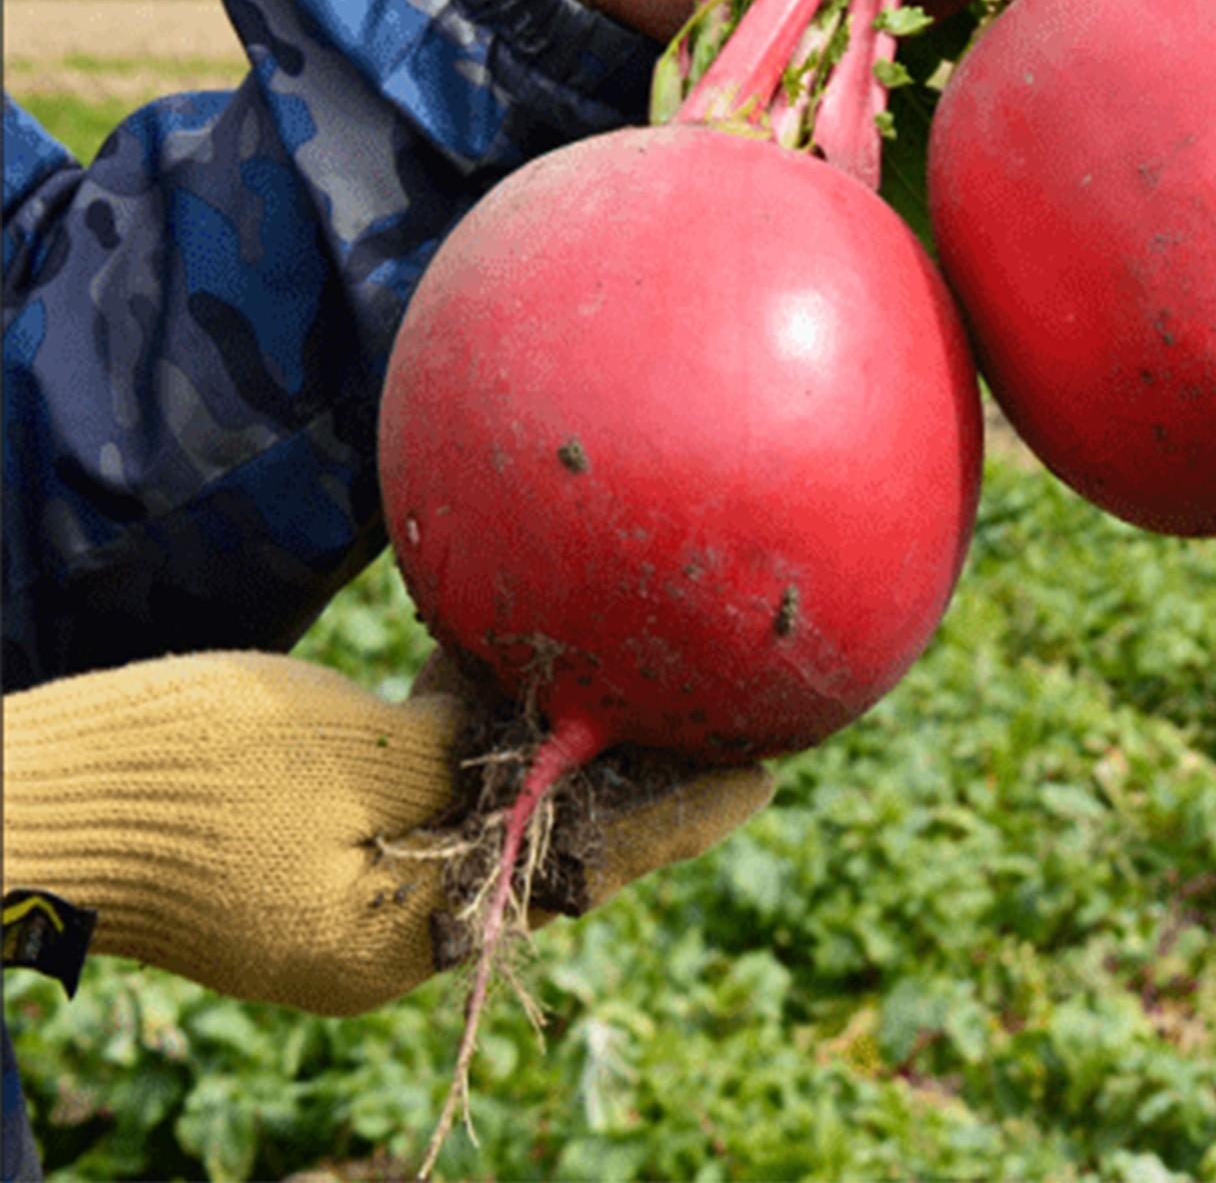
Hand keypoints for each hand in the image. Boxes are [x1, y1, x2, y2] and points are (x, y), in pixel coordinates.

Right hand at [0, 651, 770, 1017]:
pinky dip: (463, 724)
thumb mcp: (363, 751)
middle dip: (621, 762)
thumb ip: (474, 749)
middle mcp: (392, 929)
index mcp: (412, 934)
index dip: (684, 806)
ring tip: (626, 661)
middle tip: (711, 693)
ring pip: (482, 802)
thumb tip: (563, 730)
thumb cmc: (195, 774)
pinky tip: (491, 652)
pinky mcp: (310, 847)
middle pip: (545, 836)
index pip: (587, 864)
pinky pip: (417, 786)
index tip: (770, 764)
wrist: (40, 799)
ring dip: (539, 731)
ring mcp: (347, 893)